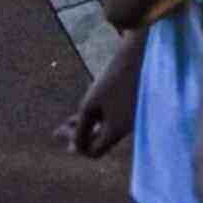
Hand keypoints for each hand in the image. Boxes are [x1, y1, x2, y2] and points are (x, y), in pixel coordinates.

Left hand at [53, 29, 144, 157]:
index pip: (93, 152)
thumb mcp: (90, 104)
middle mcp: (129, 128)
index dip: (75, 145)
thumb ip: (80, 129)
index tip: (60, 130)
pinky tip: (89, 106)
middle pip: (100, 141)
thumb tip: (73, 150)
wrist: (143, 51)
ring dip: (88, 126)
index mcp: (119, 130)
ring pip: (106, 129)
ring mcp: (134, 117)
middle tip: (59, 130)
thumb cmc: (114, 78)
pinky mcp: (136, 104)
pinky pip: (114, 117)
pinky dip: (100, 116)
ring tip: (70, 120)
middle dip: (79, 136)